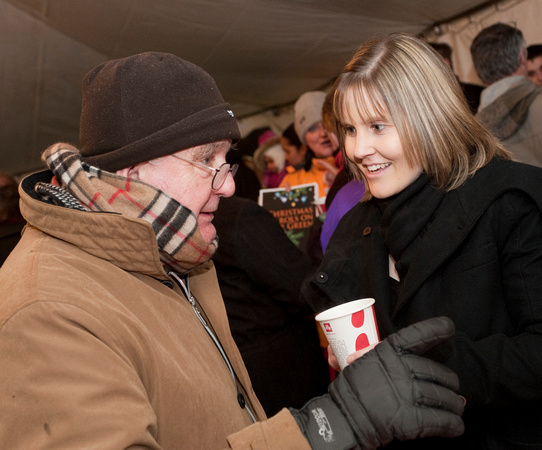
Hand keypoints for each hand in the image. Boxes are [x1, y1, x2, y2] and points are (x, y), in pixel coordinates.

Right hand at [290, 317, 464, 449]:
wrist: (342, 419)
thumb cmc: (352, 390)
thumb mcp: (360, 364)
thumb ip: (373, 356)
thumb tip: (379, 355)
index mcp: (387, 352)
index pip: (417, 335)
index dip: (435, 329)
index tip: (449, 327)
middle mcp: (400, 369)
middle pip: (437, 372)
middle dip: (449, 382)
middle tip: (453, 388)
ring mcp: (406, 394)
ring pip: (443, 396)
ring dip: (454, 403)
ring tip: (457, 406)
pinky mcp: (411, 420)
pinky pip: (442, 421)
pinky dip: (453, 425)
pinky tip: (456, 426)